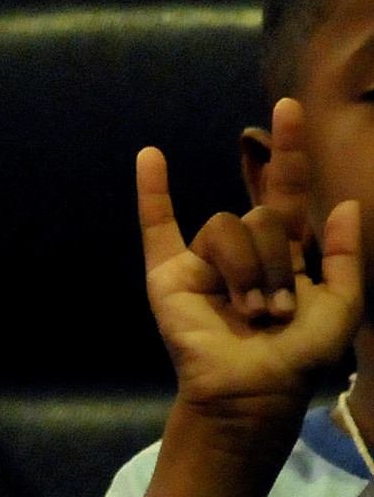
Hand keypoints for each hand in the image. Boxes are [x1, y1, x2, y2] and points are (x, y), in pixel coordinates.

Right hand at [140, 136, 361, 437]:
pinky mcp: (169, 272)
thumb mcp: (344, 306)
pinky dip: (152, 192)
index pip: (288, 192)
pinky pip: (158, 226)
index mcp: (288, 251)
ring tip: (250, 311)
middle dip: (278, 262)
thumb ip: (346, 256)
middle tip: (279, 309)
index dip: (291, 152)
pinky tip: (151, 156)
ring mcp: (205, 258)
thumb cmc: (300, 355)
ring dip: (246, 271)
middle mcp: (246, 248)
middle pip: (262, 217)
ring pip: (226, 229)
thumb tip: (340, 203)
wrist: (252, 389)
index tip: (289, 107)